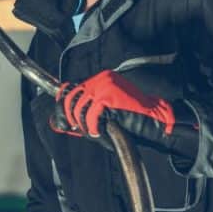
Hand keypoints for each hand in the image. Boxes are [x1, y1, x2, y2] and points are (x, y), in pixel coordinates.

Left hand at [54, 70, 175, 138]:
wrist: (154, 122)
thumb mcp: (103, 115)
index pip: (70, 91)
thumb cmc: (130, 122)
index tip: (66, 122)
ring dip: (85, 126)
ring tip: (97, 132)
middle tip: (83, 130)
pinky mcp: (108, 96)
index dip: (64, 109)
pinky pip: (90, 116)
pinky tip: (103, 132)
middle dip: (72, 119)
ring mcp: (104, 86)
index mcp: (100, 80)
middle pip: (70, 100)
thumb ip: (83, 114)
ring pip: (79, 109)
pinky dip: (94, 128)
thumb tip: (58, 122)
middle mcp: (100, 79)